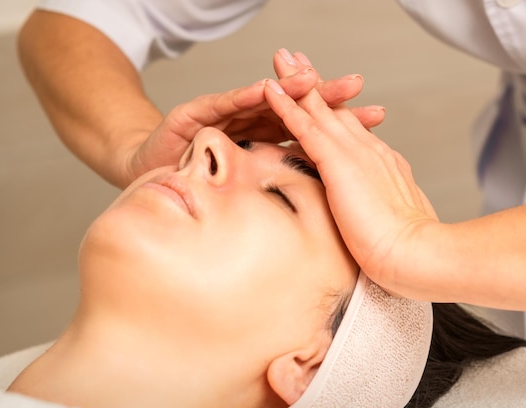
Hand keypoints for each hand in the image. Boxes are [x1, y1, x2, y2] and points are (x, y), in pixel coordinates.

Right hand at [126, 49, 382, 185]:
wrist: (148, 170)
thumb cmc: (197, 181)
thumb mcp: (247, 187)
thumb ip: (278, 188)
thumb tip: (324, 209)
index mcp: (267, 140)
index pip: (309, 128)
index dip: (342, 121)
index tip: (377, 116)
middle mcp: (250, 122)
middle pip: (291, 107)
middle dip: (324, 95)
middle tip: (355, 85)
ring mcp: (224, 115)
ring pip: (261, 99)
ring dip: (286, 89)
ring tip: (313, 80)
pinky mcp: (196, 115)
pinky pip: (222, 105)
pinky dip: (243, 97)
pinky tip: (263, 89)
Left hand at [263, 78, 437, 291]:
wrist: (417, 255)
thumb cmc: (406, 251)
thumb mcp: (391, 222)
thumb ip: (377, 210)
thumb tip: (370, 218)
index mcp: (380, 164)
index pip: (350, 130)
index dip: (332, 109)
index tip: (320, 95)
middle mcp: (368, 150)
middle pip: (335, 110)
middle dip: (314, 83)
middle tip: (296, 60)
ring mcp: (354, 153)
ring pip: (318, 109)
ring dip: (297, 83)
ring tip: (280, 60)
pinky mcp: (338, 163)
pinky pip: (305, 127)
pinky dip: (286, 107)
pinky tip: (270, 90)